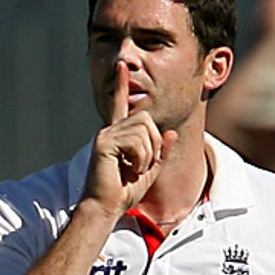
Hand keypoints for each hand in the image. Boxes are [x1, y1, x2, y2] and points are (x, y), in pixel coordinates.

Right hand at [83, 62, 176, 219]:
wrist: (105, 208)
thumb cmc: (123, 192)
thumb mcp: (150, 170)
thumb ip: (160, 152)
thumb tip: (170, 132)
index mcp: (118, 134)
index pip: (121, 104)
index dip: (123, 85)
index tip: (122, 66)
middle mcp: (110, 130)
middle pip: (146, 119)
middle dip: (154, 143)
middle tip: (144, 165)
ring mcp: (105, 135)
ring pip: (144, 130)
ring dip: (148, 154)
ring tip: (135, 170)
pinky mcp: (104, 143)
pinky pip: (136, 141)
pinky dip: (141, 158)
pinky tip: (130, 170)